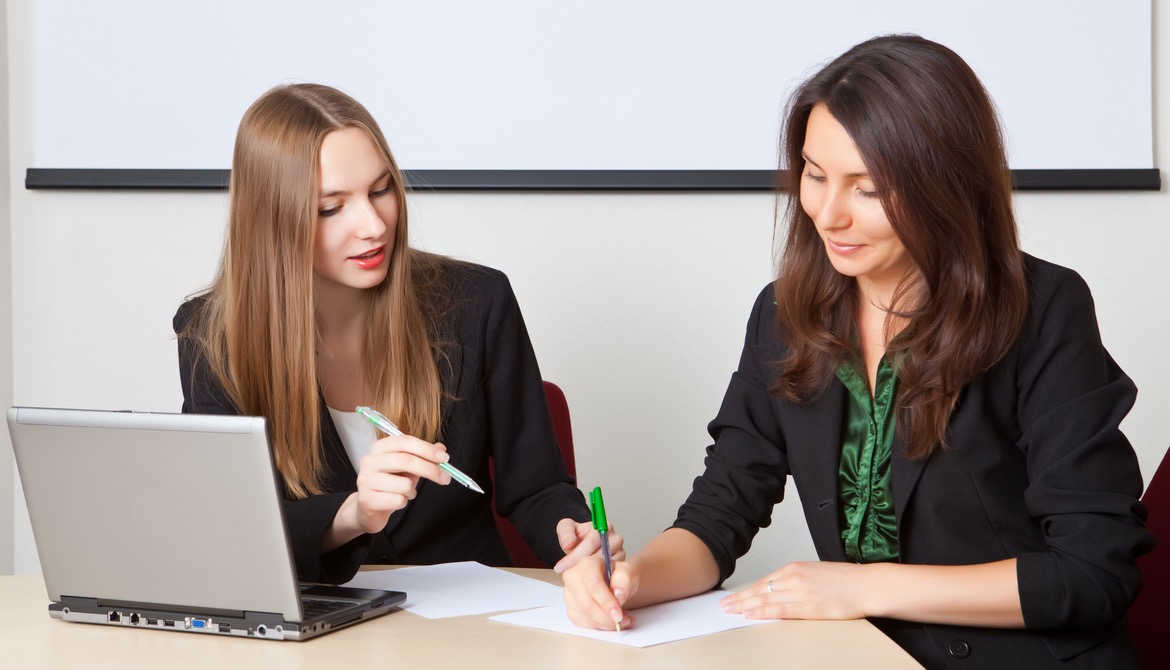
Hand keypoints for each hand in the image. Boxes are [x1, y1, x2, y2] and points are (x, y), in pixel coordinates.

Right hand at [350, 434, 451, 533]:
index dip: (427, 449)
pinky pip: (398, 500)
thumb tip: (441, 448)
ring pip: (404, 484)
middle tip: (445, 478)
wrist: (368, 507)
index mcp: (380, 447)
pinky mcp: (366, 499)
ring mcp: (366, 480)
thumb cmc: (390, 484)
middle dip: (430, 469)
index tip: (444, 458)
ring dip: (412, 490)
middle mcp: (370, 461)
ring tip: (406, 492)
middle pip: (406, 460)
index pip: (405, 442)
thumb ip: (423, 456)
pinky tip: (396, 501)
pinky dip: (403, 502)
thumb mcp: (408, 467)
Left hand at [552, 519, 625, 572]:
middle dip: (581, 566)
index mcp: (604, 526)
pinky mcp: (621, 567)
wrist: (583, 546)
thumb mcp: (566, 528)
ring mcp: (620, 553)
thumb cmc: (577, 537)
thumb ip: (565, 532)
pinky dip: (598, 579)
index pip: (591, 542)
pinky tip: (586, 583)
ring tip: (575, 579)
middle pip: (599, 556)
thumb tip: (570, 543)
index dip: (575, 556)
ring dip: (590, 574)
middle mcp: (616, 539)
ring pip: (605, 567)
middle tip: (566, 575)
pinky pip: (610, 575)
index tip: (562, 566)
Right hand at [561, 554, 636, 630]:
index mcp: (586, 564)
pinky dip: (599, 627)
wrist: (615, 584)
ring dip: (605, 624)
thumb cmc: (620, 577)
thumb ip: (625, 579)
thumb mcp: (629, 572)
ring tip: (622, 620)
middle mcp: (573, 577)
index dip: (606, 602)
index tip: (618, 615)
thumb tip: (618, 595)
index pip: (593, 585)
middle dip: (606, 618)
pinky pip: (583, 624)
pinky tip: (611, 622)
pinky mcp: (570, 608)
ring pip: (584, 616)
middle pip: (586, 604)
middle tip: (623, 621)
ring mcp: (569, 594)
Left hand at [719, 561, 869, 620]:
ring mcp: (801, 591)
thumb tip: (782, 590)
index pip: (764, 581)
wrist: (867, 585)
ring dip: (745, 605)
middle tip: (723, 605)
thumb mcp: (816, 573)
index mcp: (796, 568)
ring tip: (730, 611)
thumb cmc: (846, 581)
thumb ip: (797, 580)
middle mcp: (795, 577)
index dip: (746, 590)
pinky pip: (780, 609)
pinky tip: (751, 614)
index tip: (733, 596)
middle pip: (760, 589)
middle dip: (739, 597)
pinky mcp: (809, 606)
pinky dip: (762, 612)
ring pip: (765, 599)